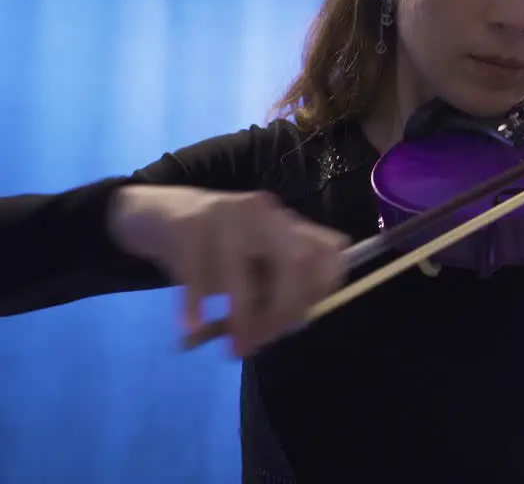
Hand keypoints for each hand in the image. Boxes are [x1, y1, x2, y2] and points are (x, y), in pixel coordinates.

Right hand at [107, 185, 349, 356]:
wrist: (157, 213)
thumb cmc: (215, 249)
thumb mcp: (253, 266)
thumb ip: (274, 291)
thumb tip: (289, 326)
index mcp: (288, 223)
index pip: (329, 250)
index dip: (324, 288)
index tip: (304, 320)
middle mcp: (266, 213)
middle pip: (296, 260)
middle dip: (284, 308)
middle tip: (265, 342)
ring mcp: (228, 213)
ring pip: (244, 274)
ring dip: (241, 317)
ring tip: (233, 347)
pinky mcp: (189, 223)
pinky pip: (197, 275)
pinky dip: (196, 306)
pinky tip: (192, 327)